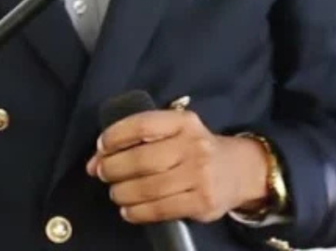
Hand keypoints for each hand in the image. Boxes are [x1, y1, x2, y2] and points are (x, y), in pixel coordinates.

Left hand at [84, 109, 268, 223]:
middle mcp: (194, 146)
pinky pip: (161, 209)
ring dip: (123, 193)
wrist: (241, 171)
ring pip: (149, 188)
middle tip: (103, 174)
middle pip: (142, 159)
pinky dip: (138, 212)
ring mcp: (200, 176)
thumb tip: (94, 161)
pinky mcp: (202, 202)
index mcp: (184, 122)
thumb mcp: (175, 134)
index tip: (101, 147)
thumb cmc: (196, 149)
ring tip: (116, 194)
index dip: (116, 136)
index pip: (143, 124)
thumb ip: (138, 141)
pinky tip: (129, 211)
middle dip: (114, 168)